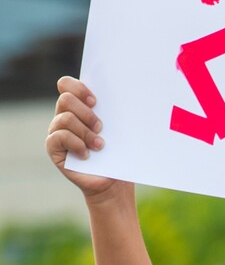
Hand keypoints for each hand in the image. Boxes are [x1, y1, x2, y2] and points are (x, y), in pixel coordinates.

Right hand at [45, 76, 126, 200]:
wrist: (112, 180)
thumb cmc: (117, 152)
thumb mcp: (119, 129)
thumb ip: (116, 111)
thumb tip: (132, 96)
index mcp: (79, 106)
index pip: (67, 85)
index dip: (79, 88)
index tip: (96, 101)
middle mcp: (64, 115)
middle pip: (66, 99)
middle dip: (86, 112)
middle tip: (101, 127)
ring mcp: (57, 131)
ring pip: (65, 118)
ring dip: (85, 131)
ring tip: (100, 145)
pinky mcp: (53, 147)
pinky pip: (59, 137)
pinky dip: (76, 144)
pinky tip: (87, 154)